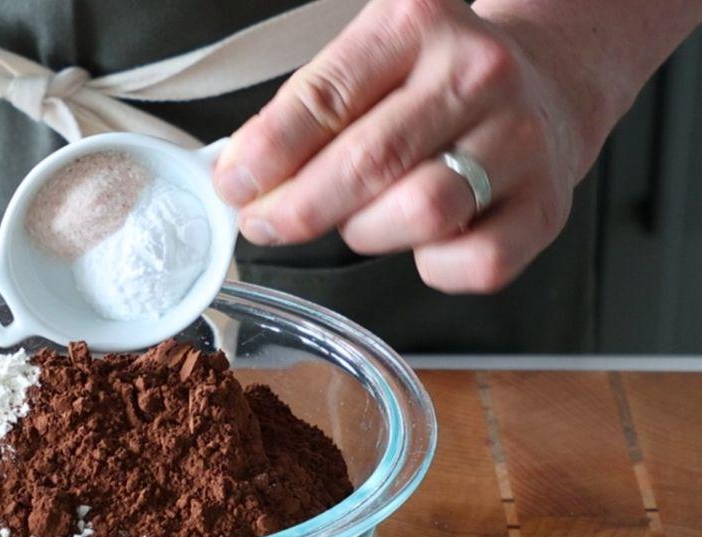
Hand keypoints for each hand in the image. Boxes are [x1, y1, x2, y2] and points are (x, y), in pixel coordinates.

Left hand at [213, 0, 595, 292]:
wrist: (547, 85)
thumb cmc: (431, 84)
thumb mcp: (368, 64)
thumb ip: (306, 114)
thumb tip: (243, 179)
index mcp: (416, 24)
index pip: (324, 97)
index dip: (267, 154)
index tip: (233, 186)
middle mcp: (477, 74)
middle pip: (369, 162)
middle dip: (298, 209)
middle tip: (266, 224)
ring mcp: (520, 141)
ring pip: (421, 212)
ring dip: (365, 232)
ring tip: (356, 220)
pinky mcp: (546, 207)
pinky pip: (473, 264)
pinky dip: (433, 268)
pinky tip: (422, 241)